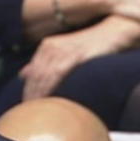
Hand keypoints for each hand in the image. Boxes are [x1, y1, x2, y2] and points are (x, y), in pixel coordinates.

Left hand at [19, 15, 139, 99]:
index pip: (32, 72)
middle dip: (31, 93)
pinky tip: (50, 98)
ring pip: (44, 75)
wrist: (116, 30)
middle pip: (36, 75)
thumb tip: (23, 74)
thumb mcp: (66, 53)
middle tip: (29, 110)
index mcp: (47, 47)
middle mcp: (51, 47)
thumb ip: (45, 63)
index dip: (28, 89)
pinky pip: (57, 73)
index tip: (25, 104)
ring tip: (37, 108)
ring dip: (39, 93)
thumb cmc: (93, 45)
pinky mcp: (75, 53)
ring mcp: (63, 49)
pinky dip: (51, 86)